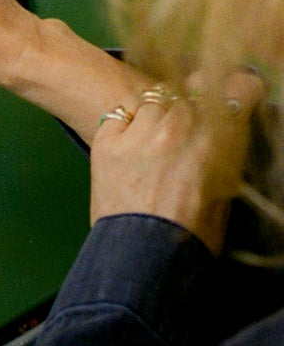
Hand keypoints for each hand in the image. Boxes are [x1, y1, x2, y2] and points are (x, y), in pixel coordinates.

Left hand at [90, 69, 265, 255]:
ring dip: (158, 112)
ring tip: (155, 137)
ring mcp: (140, 132)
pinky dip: (128, 123)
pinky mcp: (108, 140)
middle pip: (189, 94)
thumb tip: (224, 131)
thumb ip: (223, 154)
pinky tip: (131, 143)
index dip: (238, 88)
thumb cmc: (190, 234)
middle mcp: (179, 129)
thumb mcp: (224, 193)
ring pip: (153, 99)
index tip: (238, 89)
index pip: (237, 91)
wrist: (143, 257)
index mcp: (215, 142)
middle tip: (186, 124)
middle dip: (191, 105)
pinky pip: (122, 113)